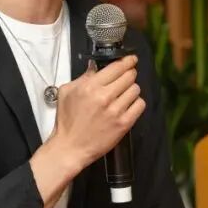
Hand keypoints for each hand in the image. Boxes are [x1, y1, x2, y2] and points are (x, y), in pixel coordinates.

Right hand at [30, 55, 143, 206]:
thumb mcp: (67, 92)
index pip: (117, 67)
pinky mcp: (123, 124)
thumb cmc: (67, 121)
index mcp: (90, 86)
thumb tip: (96, 66)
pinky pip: (140, 105)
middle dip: (129, 74)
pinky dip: (136, 103)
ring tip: (124, 94)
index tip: (131, 59)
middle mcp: (104, 97)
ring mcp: (115, 111)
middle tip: (127, 77)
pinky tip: (128, 105)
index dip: (127, 61)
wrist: (70, 147)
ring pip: (136, 89)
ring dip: (132, 89)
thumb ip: (83, 77)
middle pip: (129, 76)